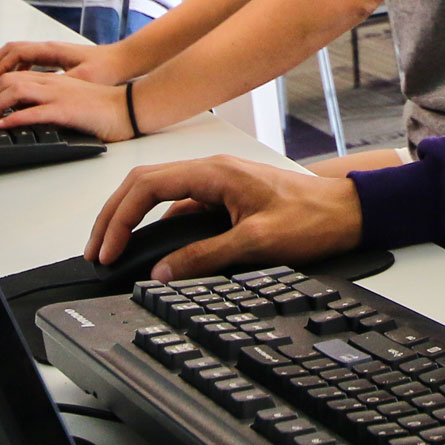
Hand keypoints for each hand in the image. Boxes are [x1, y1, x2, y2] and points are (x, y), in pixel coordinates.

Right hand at [0, 39, 101, 80]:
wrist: (123, 61)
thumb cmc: (105, 68)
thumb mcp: (80, 79)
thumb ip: (57, 83)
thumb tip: (35, 90)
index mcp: (50, 50)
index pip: (15, 52)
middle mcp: (48, 48)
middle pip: (11, 50)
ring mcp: (52, 52)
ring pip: (19, 54)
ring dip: (2, 65)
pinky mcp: (57, 59)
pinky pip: (28, 60)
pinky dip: (16, 68)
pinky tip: (14, 81)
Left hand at [0, 72, 132, 140]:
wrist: (128, 107)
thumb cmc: (104, 106)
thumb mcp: (72, 97)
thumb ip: (51, 99)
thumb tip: (29, 111)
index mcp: (53, 79)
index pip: (14, 74)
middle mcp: (52, 83)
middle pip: (8, 80)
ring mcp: (57, 95)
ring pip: (15, 90)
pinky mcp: (65, 110)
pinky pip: (32, 112)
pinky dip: (13, 119)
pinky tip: (3, 125)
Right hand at [86, 155, 362, 275]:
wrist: (348, 212)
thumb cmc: (312, 219)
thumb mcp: (257, 243)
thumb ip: (206, 257)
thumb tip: (163, 272)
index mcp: (214, 173)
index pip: (147, 186)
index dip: (119, 219)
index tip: (107, 250)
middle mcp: (211, 172)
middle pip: (143, 185)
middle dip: (113, 217)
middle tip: (96, 251)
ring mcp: (217, 184)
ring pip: (158, 195)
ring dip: (131, 220)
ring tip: (113, 251)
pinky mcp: (224, 199)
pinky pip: (179, 208)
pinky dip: (156, 227)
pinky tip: (150, 251)